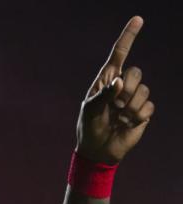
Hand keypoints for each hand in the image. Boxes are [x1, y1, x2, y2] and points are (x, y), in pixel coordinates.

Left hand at [75, 15, 153, 164]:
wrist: (98, 149)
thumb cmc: (89, 126)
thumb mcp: (90, 109)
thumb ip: (103, 94)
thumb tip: (119, 81)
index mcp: (107, 80)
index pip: (119, 54)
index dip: (128, 37)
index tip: (138, 19)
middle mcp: (122, 85)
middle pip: (136, 72)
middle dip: (126, 89)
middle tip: (115, 105)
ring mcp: (134, 98)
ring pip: (143, 90)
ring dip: (129, 106)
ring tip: (118, 116)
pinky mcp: (143, 111)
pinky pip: (148, 106)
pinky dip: (136, 116)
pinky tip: (126, 123)